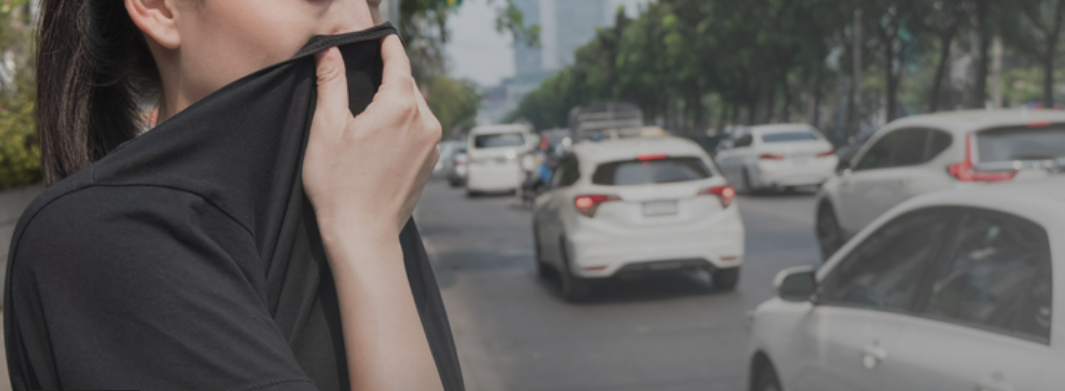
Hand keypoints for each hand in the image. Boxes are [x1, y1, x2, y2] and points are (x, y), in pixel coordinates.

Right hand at [303, 35, 441, 238]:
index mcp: (400, 106)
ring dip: (398, 101)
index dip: (387, 44)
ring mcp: (433, 144)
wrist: (363, 235)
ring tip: (370, 109)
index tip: (379, 35)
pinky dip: (405, 124)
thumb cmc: (339, 184)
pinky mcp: (432, 162)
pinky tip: (381, 137)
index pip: (398, 59)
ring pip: (416, 107)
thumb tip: (330, 50)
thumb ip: (331, 82)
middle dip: (389, 74)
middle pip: (408, 83)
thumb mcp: (326, 128)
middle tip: (365, 71)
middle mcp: (426, 121)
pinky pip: (420, 130)